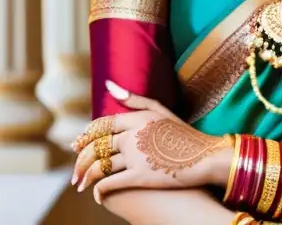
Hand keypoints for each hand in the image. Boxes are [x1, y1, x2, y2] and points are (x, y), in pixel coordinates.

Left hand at [71, 80, 233, 204]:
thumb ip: (134, 100)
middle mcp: (133, 134)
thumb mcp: (162, 111)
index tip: (76, 145)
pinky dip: (99, 192)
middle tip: (75, 171)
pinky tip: (97, 197)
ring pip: (100, 166)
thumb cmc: (185, 134)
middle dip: (81, 161)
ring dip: (86, 178)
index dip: (85, 136)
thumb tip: (109, 86)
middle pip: (96, 147)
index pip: (101, 125)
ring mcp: (136, 156)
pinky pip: (110, 184)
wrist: (206, 156)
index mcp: (137, 118)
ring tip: (81, 185)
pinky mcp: (140, 176)